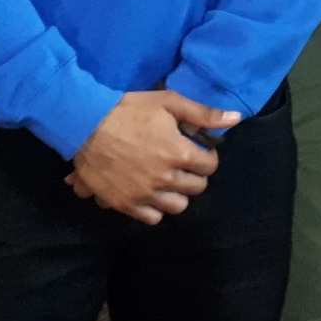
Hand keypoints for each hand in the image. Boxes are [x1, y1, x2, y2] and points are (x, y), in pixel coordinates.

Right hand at [68, 91, 232, 224]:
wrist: (85, 125)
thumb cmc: (129, 110)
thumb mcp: (169, 102)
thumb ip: (203, 114)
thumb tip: (236, 119)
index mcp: (179, 153)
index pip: (210, 166)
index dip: (207, 156)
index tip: (198, 150)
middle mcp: (165, 178)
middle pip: (197, 187)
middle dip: (195, 174)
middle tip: (184, 164)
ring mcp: (144, 194)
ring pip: (177, 206)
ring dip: (178, 194)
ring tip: (169, 180)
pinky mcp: (124, 204)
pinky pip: (152, 218)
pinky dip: (155, 209)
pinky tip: (151, 194)